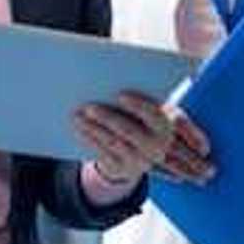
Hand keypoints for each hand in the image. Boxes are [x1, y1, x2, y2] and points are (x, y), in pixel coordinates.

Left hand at [75, 93, 212, 185]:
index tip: (120, 95)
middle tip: (89, 105)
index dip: (138, 106)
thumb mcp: (146, 110)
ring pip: (113, 142)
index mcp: (165, 127)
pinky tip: (79, 128)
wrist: (139, 154)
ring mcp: (139, 161)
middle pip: (129, 131)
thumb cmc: (140, 120)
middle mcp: (155, 147)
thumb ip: (139, 97)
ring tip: (78, 115)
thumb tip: (114, 75)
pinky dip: (90, 139)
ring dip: (93, 128)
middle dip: (108, 118)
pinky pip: (103, 153)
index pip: (154, 116)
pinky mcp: (121, 168)